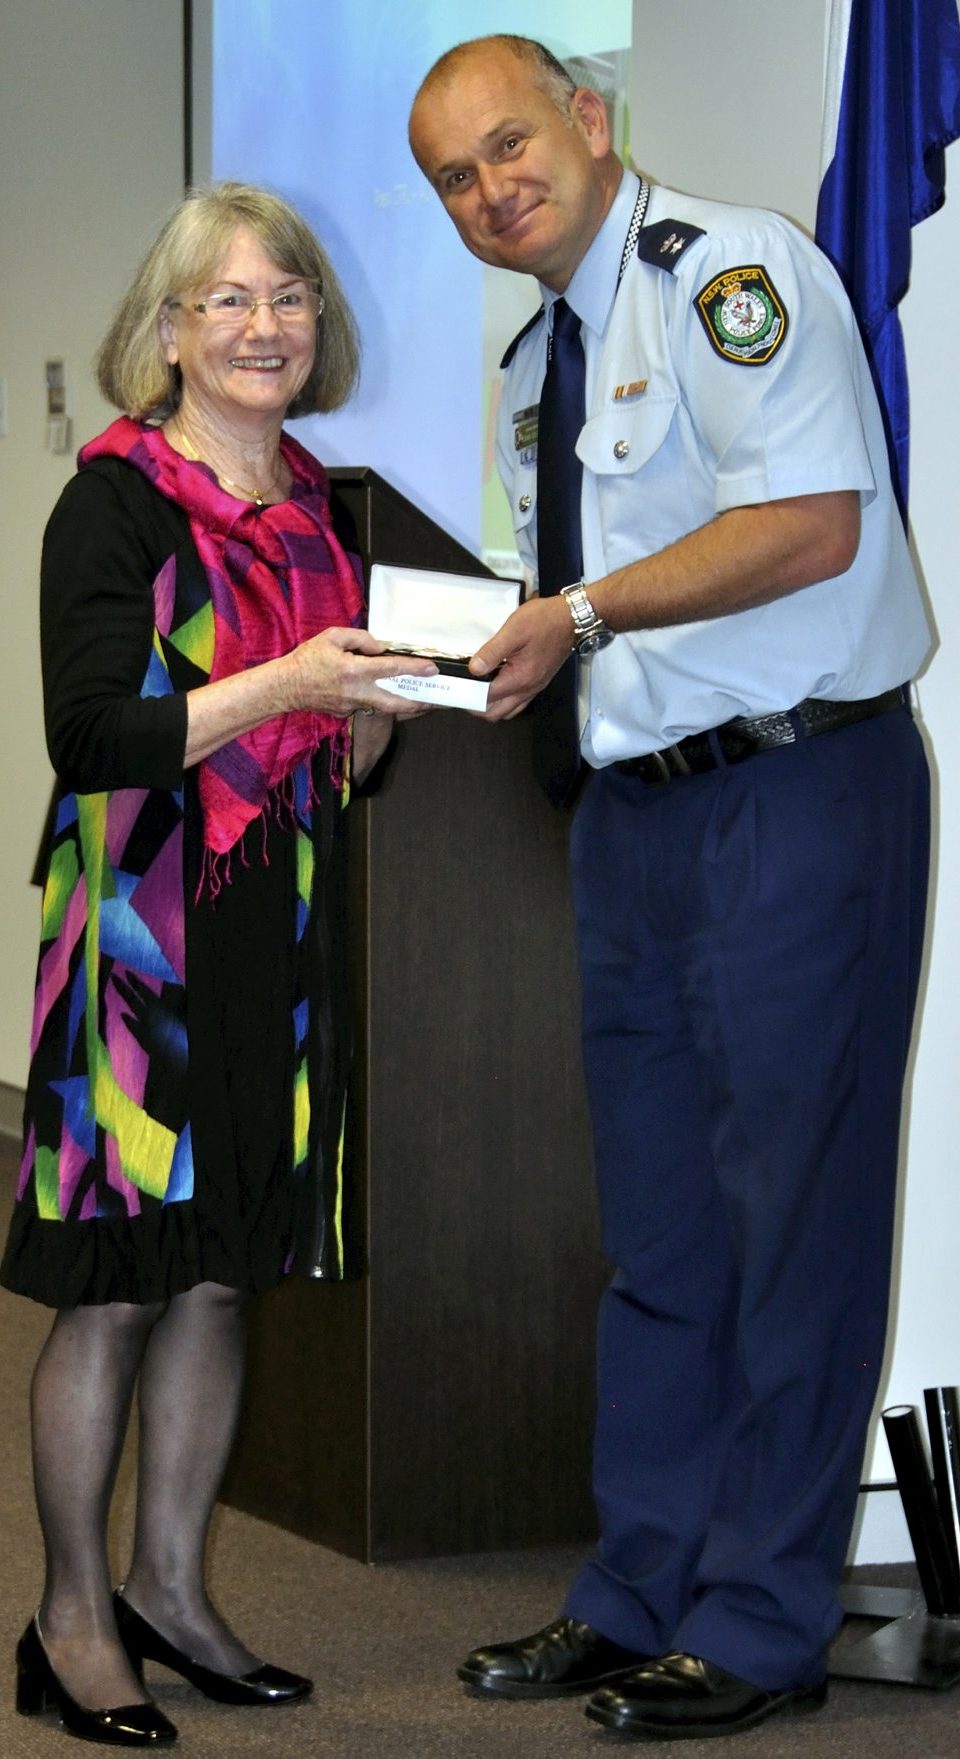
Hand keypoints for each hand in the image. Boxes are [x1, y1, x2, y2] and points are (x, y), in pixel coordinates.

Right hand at [287, 627, 436, 717]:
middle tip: (437, 701)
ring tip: (422, 699)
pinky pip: (370, 706)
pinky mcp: (348, 713)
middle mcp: (357, 692)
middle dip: (419, 704)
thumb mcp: (332, 637)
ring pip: (385, 707)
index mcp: (354, 670)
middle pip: (396, 704)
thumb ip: (361, 639)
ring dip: (405, 705)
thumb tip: (381, 648)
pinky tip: (391, 696)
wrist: (286, 687)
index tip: (432, 669)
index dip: (415, 669)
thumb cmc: (307, 659)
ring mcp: (353, 706)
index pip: (391, 669)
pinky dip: (382, 702)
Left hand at [469, 596, 572, 719]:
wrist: (572, 618)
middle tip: (462, 694)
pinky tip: (496, 686)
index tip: (455, 690)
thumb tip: (474, 669)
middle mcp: (528, 688)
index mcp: (520, 678)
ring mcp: (534, 687)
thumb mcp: (514, 631)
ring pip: (507, 710)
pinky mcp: (538, 682)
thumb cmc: (546, 621)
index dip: (468, 695)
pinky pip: (518, 702)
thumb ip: (492, 652)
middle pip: (496, 713)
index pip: (487, 698)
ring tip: (476, 692)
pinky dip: (504, 701)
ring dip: (490, 707)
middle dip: (476, 708)